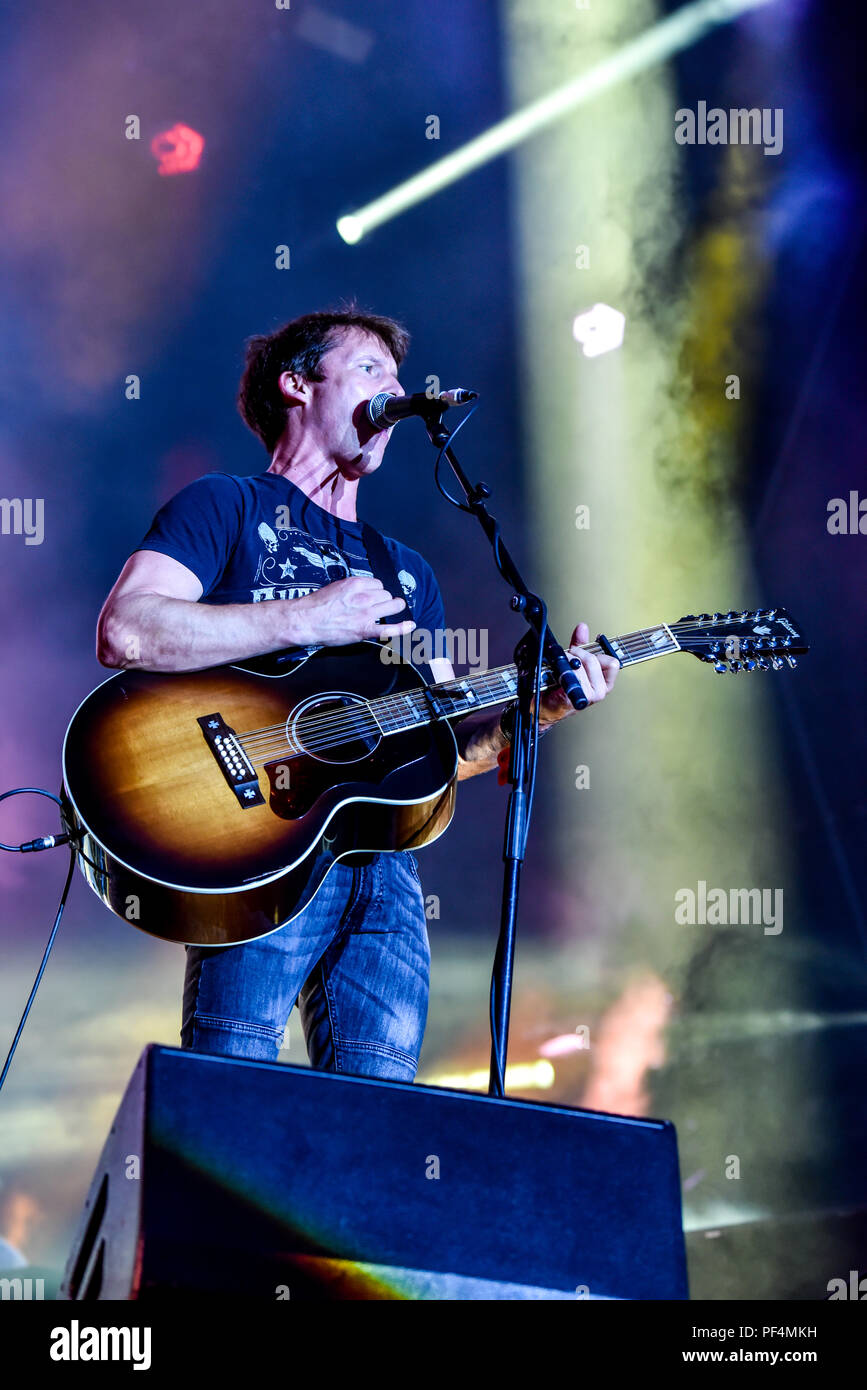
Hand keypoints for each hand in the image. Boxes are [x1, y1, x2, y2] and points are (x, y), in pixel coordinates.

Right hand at [288, 576, 415, 646]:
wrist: (306, 620)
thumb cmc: (317, 605)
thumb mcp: (337, 587)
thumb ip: (354, 587)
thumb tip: (366, 589)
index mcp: (356, 583)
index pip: (378, 584)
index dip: (376, 591)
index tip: (372, 597)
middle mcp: (364, 596)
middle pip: (387, 594)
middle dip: (383, 600)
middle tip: (375, 607)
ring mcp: (366, 613)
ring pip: (392, 606)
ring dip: (392, 609)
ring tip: (387, 612)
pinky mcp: (365, 629)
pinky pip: (390, 628)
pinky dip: (402, 628)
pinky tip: (411, 625)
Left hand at [539, 621, 618, 723]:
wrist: (544, 706)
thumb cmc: (559, 687)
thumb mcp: (573, 661)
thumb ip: (580, 644)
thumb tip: (582, 628)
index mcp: (605, 682)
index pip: (613, 663)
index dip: (598, 653)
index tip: (585, 652)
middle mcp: (600, 690)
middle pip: (594, 660)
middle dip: (577, 654)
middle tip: (567, 657)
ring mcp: (590, 696)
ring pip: (581, 666)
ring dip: (568, 663)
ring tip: (561, 668)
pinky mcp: (578, 698)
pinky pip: (572, 675)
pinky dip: (563, 672)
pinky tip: (558, 676)